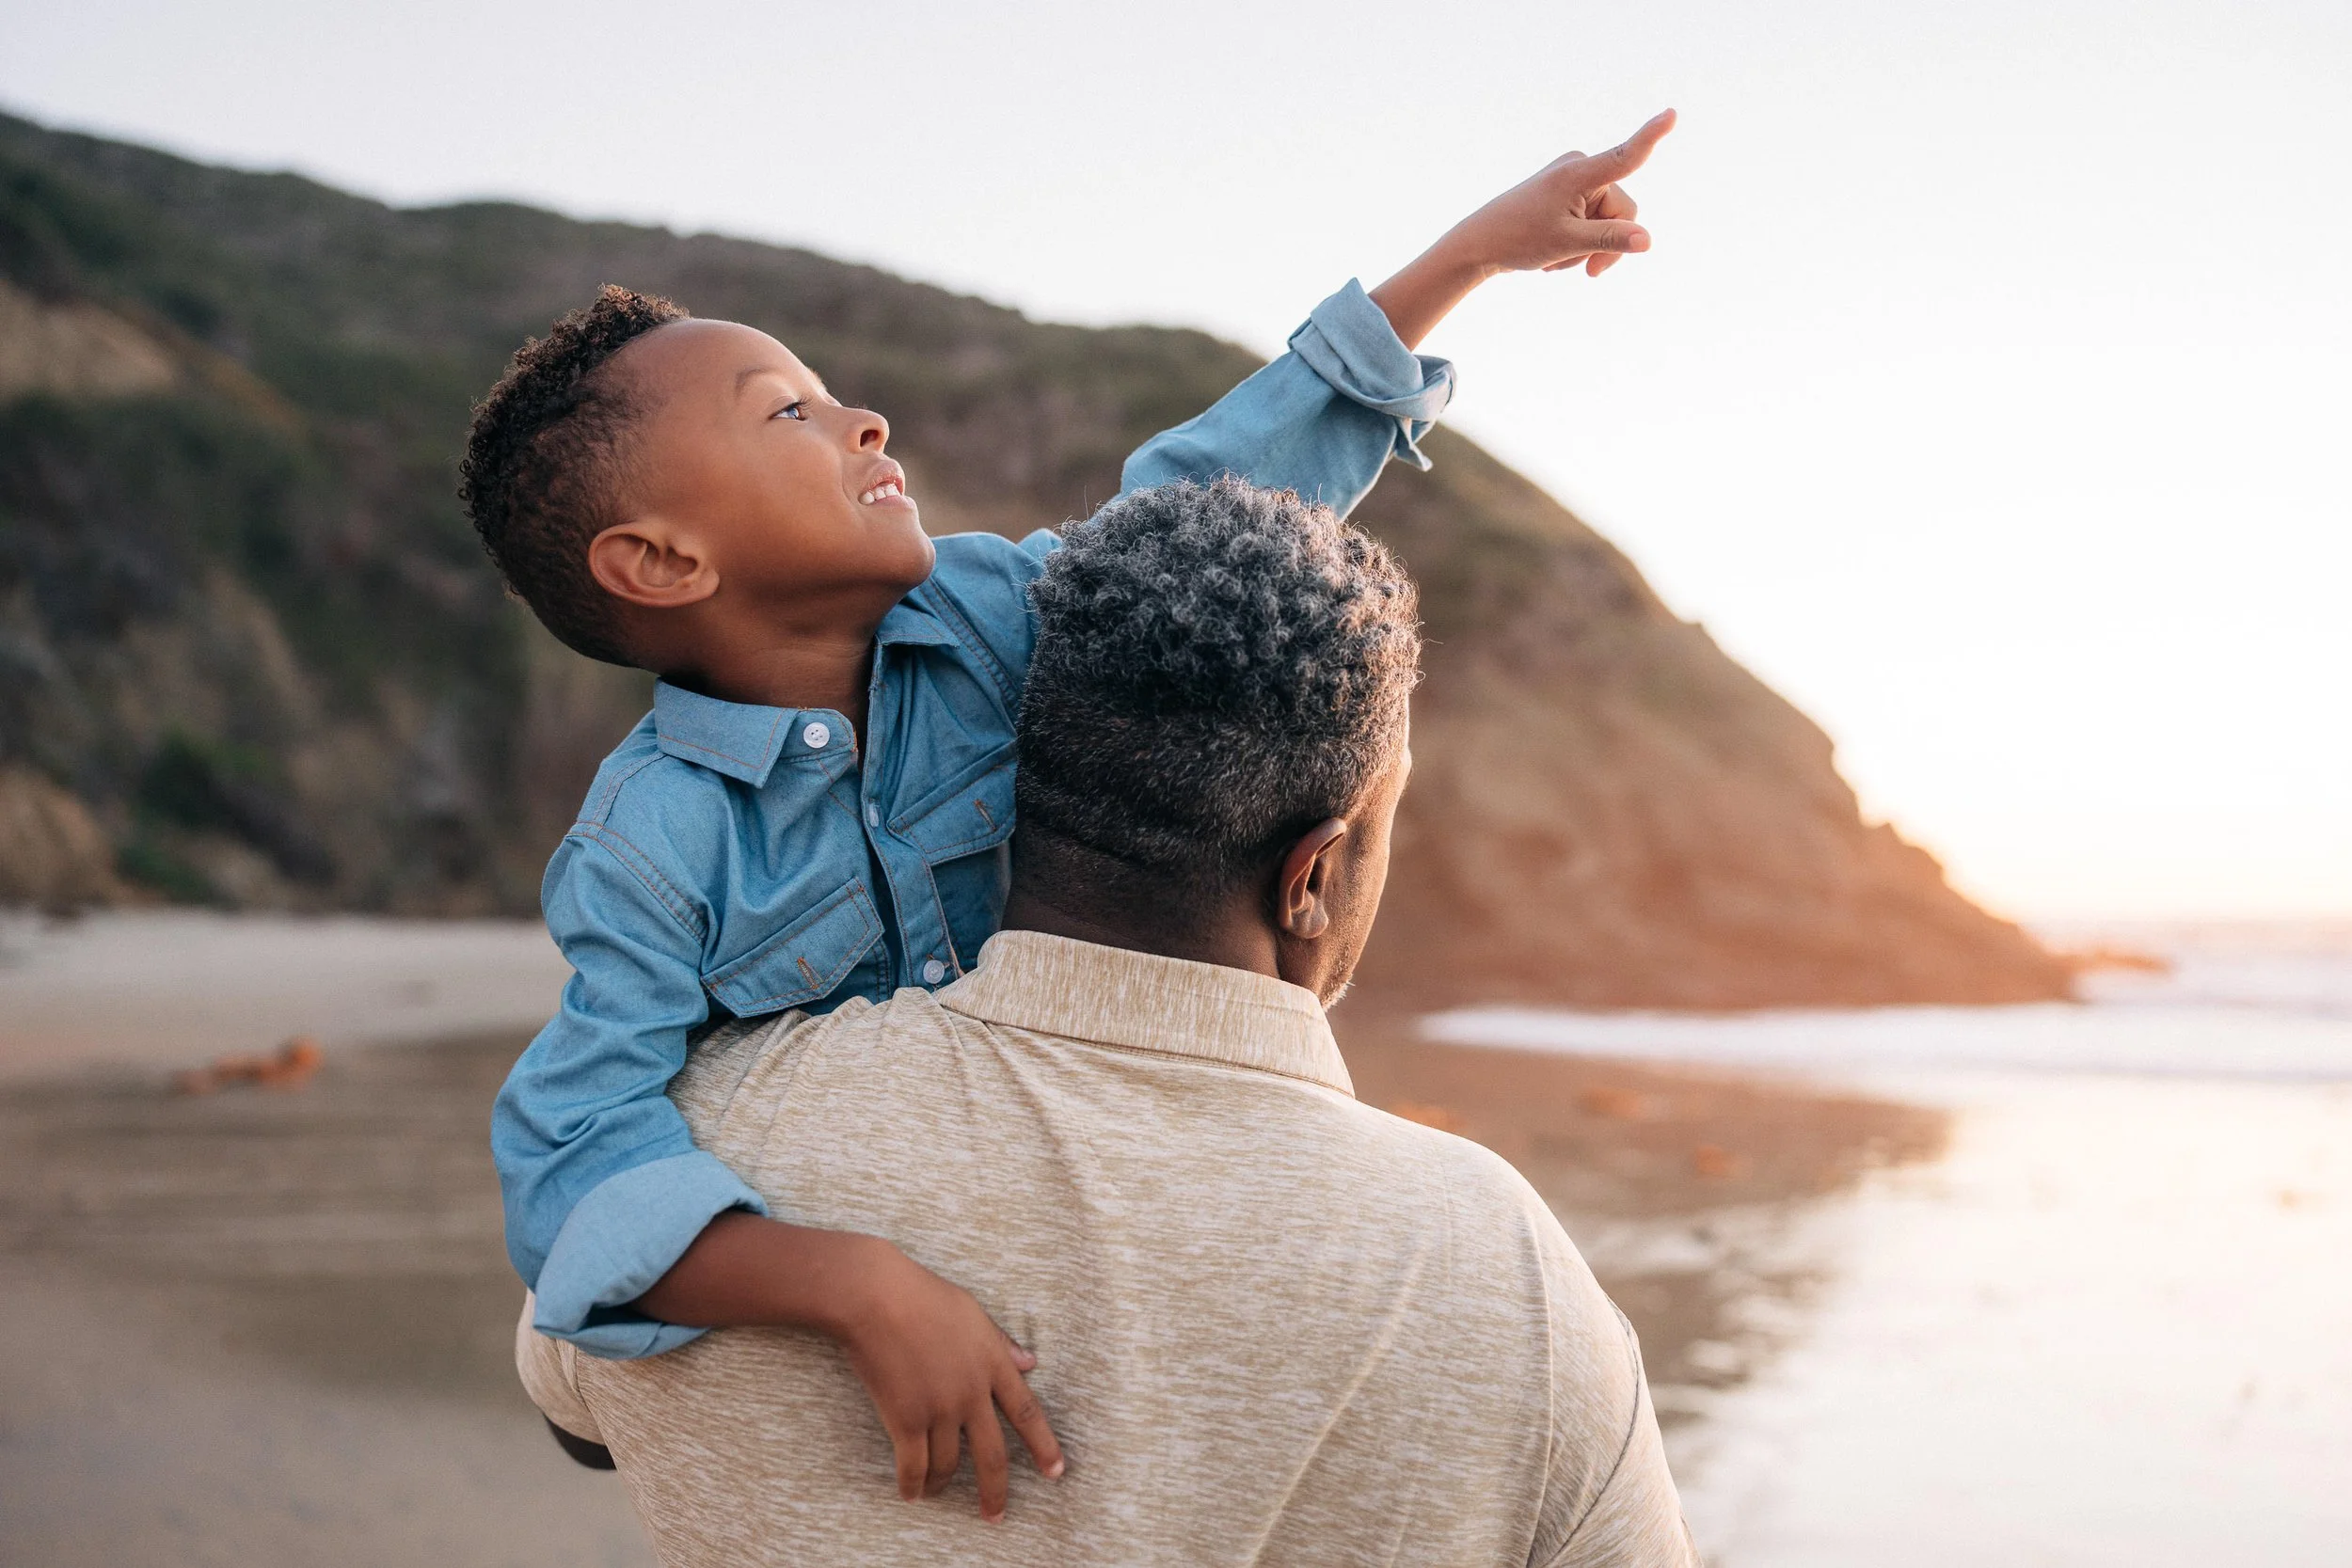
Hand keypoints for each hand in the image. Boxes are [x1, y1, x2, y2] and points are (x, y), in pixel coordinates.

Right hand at [628, 1214, 1064, 1520]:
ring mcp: (939, 1408)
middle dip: (996, 1491)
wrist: (875, 1297)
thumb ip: (1002, 1344)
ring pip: (948, 1464)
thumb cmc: (923, 1296)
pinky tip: (911, 1493)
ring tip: (938, 1493)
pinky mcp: (905, 1419)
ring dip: (943, 1484)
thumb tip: (1031, 1362)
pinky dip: (913, 1484)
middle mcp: (971, 1392)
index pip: (1028, 1413)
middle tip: (995, 1516)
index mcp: (993, 1363)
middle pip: (993, 1455)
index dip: (1044, 1446)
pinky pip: (914, 1466)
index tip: (1056, 1473)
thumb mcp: (973, 1313)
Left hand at [1448, 108, 1677, 279]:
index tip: (1672, 113)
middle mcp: (1580, 168)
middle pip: (1623, 211)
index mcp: (1579, 172)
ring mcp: (1575, 180)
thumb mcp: (1567, 244)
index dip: (1652, 135)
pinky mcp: (1570, 194)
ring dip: (1589, 248)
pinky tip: (1555, 252)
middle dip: (1608, 244)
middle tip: (1589, 273)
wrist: (1481, 245)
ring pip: (1609, 222)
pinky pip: (1593, 222)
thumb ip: (1610, 240)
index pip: (1625, 155)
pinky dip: (1579, 243)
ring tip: (1558, 257)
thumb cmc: (1518, 240)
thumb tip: (1647, 241)